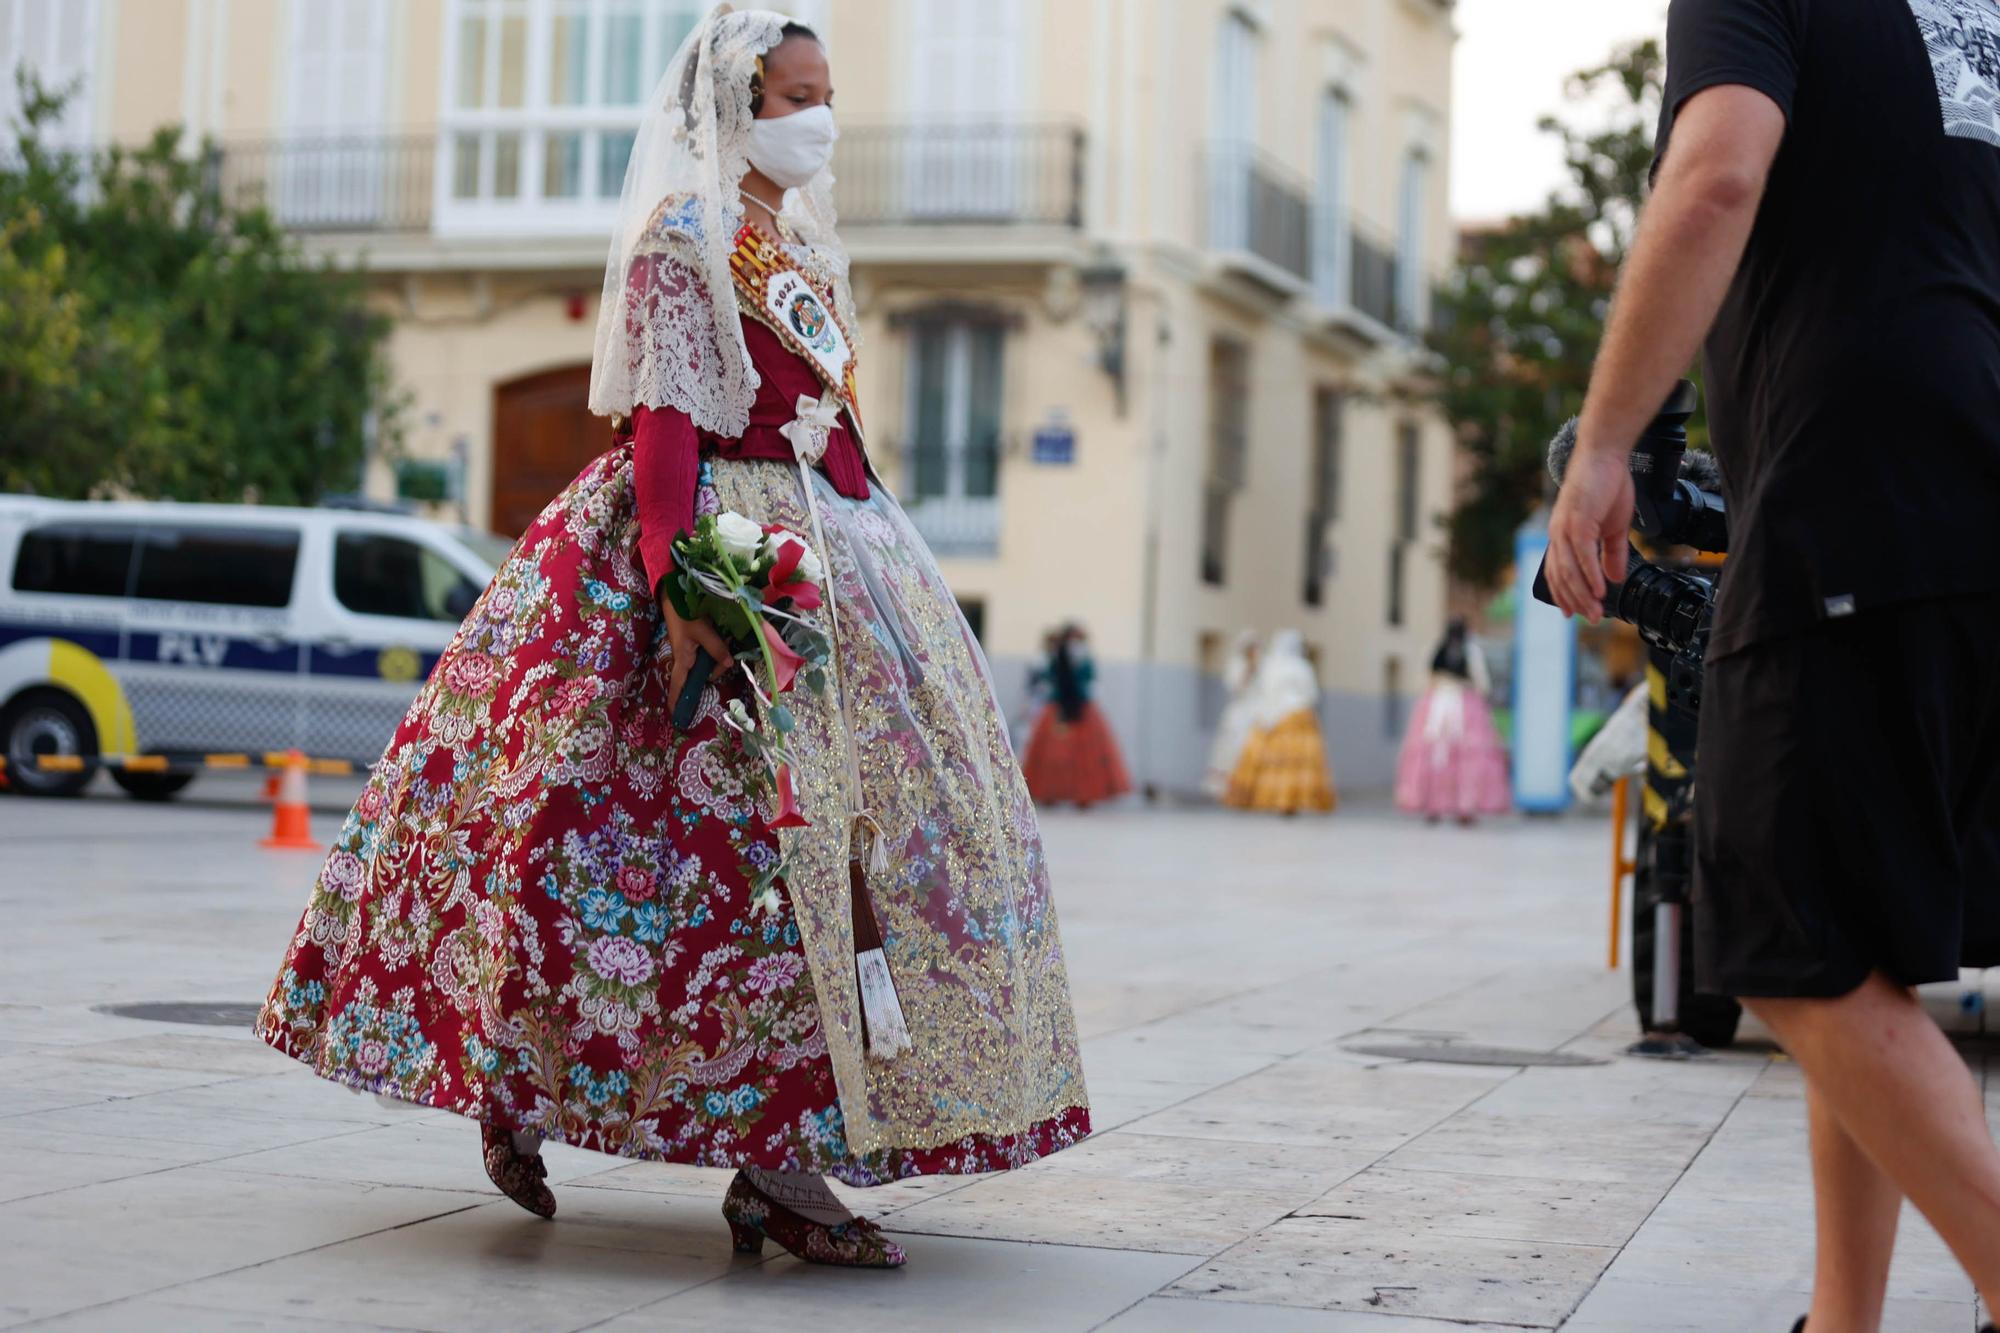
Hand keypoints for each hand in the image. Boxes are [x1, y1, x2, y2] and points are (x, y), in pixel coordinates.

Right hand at [660, 593, 734, 711]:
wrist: (674, 595)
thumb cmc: (684, 614)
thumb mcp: (703, 632)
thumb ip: (717, 648)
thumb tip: (729, 664)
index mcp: (682, 659)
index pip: (678, 686)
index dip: (677, 701)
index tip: (677, 716)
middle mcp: (684, 658)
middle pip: (699, 677)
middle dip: (714, 673)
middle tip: (725, 660)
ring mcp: (688, 651)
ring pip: (704, 665)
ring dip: (716, 659)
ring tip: (725, 644)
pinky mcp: (692, 643)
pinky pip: (705, 654)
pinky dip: (714, 651)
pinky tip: (722, 640)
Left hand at [1546, 443, 1635, 622]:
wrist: (1606, 456)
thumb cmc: (1607, 487)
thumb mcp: (1612, 527)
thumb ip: (1611, 553)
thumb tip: (1614, 579)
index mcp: (1563, 536)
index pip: (1557, 572)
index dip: (1563, 594)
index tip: (1572, 614)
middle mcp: (1558, 534)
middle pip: (1562, 576)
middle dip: (1576, 601)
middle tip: (1590, 619)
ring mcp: (1565, 528)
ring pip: (1570, 570)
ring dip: (1583, 593)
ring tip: (1596, 611)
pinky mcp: (1578, 521)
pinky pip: (1582, 554)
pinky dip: (1590, 574)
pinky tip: (1600, 589)